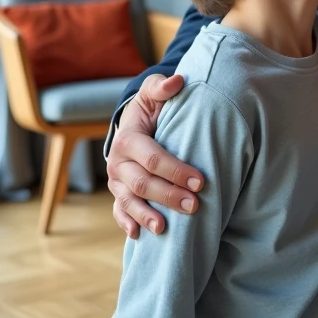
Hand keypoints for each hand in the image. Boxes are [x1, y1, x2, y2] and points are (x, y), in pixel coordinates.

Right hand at [107, 74, 203, 238]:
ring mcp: (116, 181)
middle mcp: (117, 162)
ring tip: (166, 228)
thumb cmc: (151, 107)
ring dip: (147, 215)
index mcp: (128, 139)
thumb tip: (178, 81)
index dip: (175, 170)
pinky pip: (119, 211)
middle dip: (168, 195)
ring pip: (130, 201)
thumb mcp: (153, 93)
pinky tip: (139, 235)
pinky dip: (127, 223)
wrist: (134, 122)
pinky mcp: (118, 192)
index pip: (152, 158)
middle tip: (194, 206)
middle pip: (142, 184)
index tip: (201, 180)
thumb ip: (163, 87)